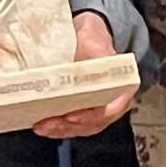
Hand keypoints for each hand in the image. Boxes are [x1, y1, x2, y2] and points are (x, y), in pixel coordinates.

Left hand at [33, 10, 136, 139]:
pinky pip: (76, 125)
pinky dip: (60, 128)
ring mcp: (101, 108)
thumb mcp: (93, 37)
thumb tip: (80, 59)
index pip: (110, 108)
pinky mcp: (86, 111)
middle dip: (69, 126)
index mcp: (123, 85)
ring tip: (42, 126)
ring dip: (61, 129)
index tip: (71, 116)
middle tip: (49, 123)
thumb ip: (89, 47)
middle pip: (94, 122)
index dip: (91, 115)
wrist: (91, 38)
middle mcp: (114, 101)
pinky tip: (44, 126)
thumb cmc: (94, 38)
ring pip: (83, 127)